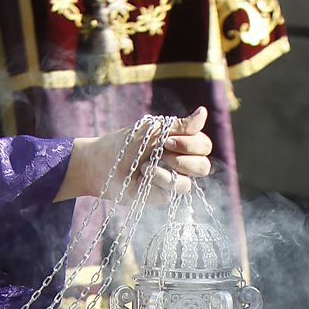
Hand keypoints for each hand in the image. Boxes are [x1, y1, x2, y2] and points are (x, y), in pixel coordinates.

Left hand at [62, 107, 211, 201]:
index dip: (191, 144)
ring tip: (145, 167)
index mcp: (183, 145)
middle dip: (184, 160)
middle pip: (203, 167)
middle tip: (163, 152)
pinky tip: (140, 178)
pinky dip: (154, 183)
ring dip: (165, 173)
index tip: (167, 140)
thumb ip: (181, 125)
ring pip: (187, 184)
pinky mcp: (161, 196)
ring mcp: (172, 181)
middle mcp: (181, 164)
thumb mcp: (155, 130)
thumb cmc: (128, 143)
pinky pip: (169, 194)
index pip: (204, 146)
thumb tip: (204, 112)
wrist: (104, 163)